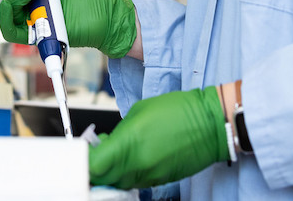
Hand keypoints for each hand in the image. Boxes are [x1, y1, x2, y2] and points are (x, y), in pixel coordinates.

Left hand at [88, 87, 227, 188]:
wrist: (209, 124)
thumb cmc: (178, 110)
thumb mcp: (140, 111)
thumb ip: (120, 131)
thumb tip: (107, 144)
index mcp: (129, 145)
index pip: (94, 167)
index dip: (83, 161)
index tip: (82, 151)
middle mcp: (137, 166)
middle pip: (103, 179)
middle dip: (95, 168)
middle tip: (94, 152)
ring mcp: (150, 177)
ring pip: (119, 183)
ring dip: (111, 171)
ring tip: (115, 151)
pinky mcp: (160, 181)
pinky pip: (136, 182)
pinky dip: (128, 173)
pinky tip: (133, 156)